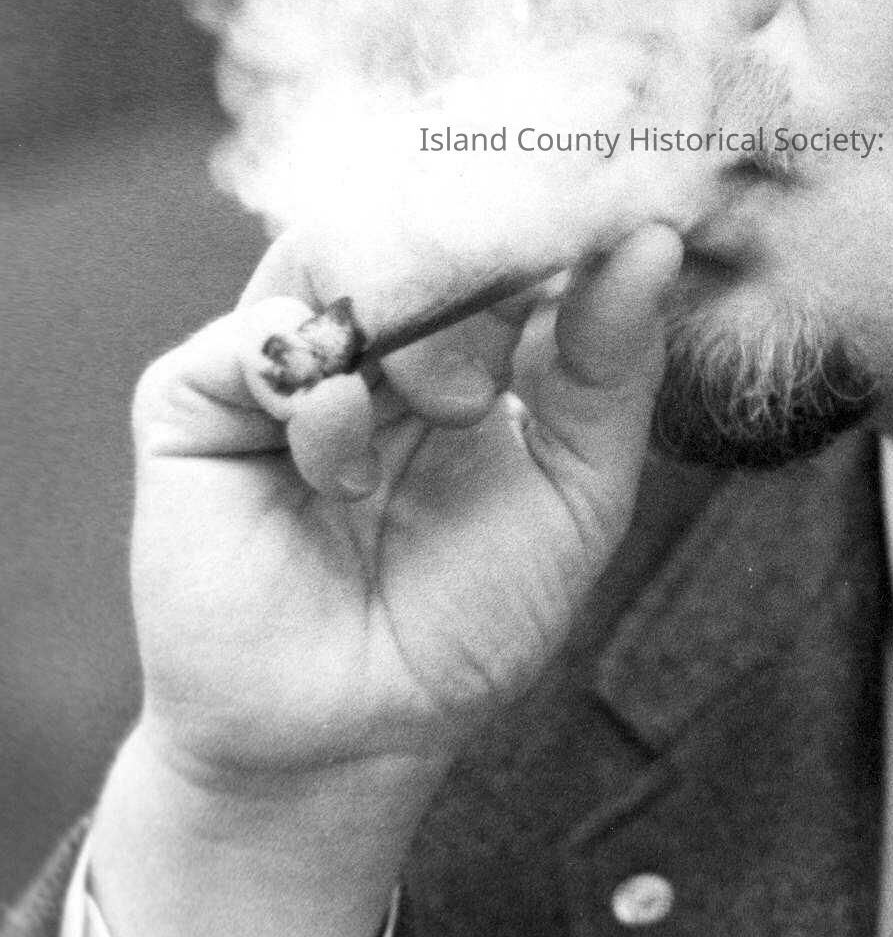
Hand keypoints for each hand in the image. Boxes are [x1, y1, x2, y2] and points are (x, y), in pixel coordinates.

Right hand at [81, 224, 678, 936]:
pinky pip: (260, 338)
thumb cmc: (468, 616)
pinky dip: (319, 390)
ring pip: (341, 242)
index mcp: (474, 329)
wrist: (349, 733)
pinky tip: (341, 468)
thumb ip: (612, 368)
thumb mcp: (577, 492)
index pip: (507, 218)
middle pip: (425, 207)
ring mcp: (287, 352)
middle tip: (529, 320)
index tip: (612, 203)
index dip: (556, 206)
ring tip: (450, 406)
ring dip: (413, 312)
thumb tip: (652, 240)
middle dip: (488, 253)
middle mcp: (376, 323)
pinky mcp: (197, 398)